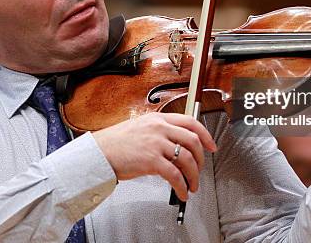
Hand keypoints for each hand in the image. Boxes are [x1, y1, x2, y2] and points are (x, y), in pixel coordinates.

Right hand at [92, 112, 216, 200]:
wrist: (99, 153)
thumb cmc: (115, 143)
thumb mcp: (140, 127)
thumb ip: (159, 132)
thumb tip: (177, 146)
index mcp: (158, 118)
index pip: (191, 122)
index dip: (206, 135)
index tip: (212, 145)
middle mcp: (159, 128)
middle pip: (193, 140)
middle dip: (202, 159)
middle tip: (200, 170)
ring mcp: (156, 143)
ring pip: (187, 159)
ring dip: (194, 176)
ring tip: (192, 185)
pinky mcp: (151, 160)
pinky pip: (175, 175)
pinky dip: (182, 186)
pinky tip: (182, 192)